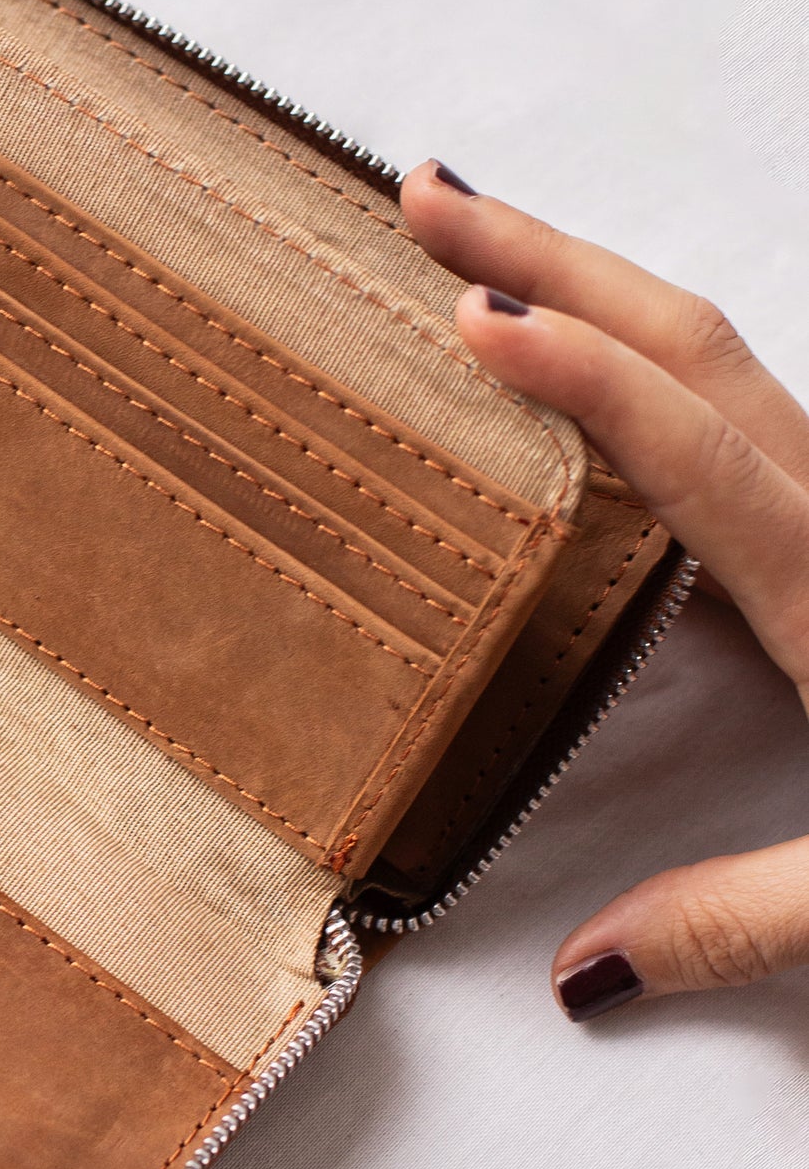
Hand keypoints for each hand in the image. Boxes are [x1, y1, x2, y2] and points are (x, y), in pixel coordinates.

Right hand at [404, 159, 808, 1016]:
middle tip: (424, 195)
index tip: (473, 313)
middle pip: (691, 340)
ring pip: (721, 351)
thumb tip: (576, 974)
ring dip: (594, 284)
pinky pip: (744, 398)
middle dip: (549, 253)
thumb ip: (736, 920)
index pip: (694, 448)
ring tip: (480, 258)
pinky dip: (647, 354)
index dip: (581, 377)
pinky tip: (594, 369)